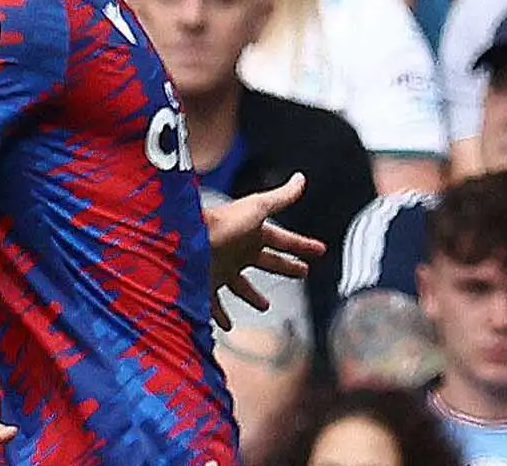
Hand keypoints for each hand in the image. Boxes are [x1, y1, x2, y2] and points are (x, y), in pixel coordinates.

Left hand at [206, 173, 326, 330]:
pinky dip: (221, 316)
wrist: (186, 241)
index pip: (283, 241)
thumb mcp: (257, 208)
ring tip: (264, 306)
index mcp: (252, 235)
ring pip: (241, 286)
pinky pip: (215, 306)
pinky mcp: (206, 287)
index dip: (302, 246)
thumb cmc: (222, 224)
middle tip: (303, 272)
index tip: (320, 250)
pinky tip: (228, 327)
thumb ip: (281, 197)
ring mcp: (221, 270)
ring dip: (253, 296)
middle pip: (267, 262)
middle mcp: (238, 252)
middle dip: (286, 267)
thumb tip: (300, 179)